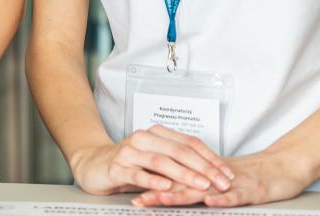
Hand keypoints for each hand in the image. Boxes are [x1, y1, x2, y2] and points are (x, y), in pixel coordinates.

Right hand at [69, 125, 233, 197]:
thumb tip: (212, 172)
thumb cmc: (129, 163)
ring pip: (161, 161)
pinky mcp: (117, 167)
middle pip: (179, 150)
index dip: (211, 158)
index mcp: (157, 133)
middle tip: (221, 181)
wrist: (93, 164)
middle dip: (204, 167)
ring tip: (201, 184)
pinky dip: (154, 180)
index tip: (227, 172)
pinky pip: (138, 174)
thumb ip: (178, 162)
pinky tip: (166, 186)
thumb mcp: (156, 159)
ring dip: (184, 173)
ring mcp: (129, 152)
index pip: (190, 143)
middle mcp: (144, 139)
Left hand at [133, 150, 311, 207]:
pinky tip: (209, 201)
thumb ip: (204, 183)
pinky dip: (221, 198)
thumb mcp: (225, 180)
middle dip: (159, 192)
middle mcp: (216, 178)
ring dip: (182, 194)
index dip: (156, 185)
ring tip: (161, 200)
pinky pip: (235, 195)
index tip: (134, 190)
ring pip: (204, 188)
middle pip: (184, 184)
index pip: (177, 180)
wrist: (285, 165)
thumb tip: (181, 189)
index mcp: (208, 175)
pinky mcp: (252, 190)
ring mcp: (233, 184)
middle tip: (138, 199)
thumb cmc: (256, 175)